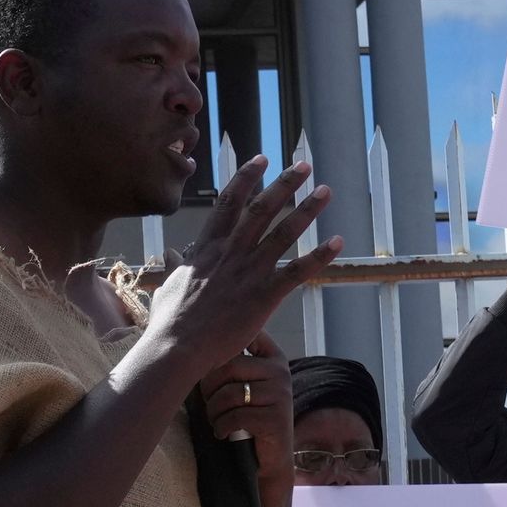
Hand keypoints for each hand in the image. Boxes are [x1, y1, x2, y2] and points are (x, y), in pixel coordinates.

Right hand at [134, 158, 336, 391]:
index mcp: (207, 247)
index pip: (229, 202)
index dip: (247, 177)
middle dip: (285, 184)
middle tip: (304, 166)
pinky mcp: (264, 295)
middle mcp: (231, 252)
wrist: (178, 347)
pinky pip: (297, 271)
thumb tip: (173, 254)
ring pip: (283, 232)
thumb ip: (176, 265)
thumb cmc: (170, 321)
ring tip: (325, 192)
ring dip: (307, 210)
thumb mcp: (168, 285)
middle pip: (262, 208)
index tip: (261, 159)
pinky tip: (337, 242)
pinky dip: (319, 256)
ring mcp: (249, 272)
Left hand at [203, 334, 295, 486]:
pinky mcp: (275, 419)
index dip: (221, 348)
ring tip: (215, 419)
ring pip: (229, 393)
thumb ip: (230, 364)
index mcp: (273, 358)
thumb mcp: (243, 385)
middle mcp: (280, 372)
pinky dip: (221, 427)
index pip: (247, 335)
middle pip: (229, 366)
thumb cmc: (248, 418)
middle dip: (209, 388)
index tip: (209, 363)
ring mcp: (281, 394)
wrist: (269, 459)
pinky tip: (222, 433)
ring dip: (213, 411)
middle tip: (209, 403)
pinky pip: (235, 416)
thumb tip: (193, 345)